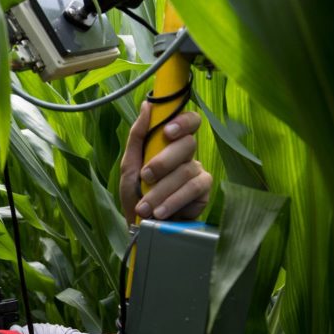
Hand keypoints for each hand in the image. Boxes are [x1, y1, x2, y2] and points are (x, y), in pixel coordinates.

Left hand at [120, 102, 210, 224]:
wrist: (141, 228)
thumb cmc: (136, 195)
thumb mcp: (129, 166)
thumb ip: (137, 136)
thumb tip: (147, 105)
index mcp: (171, 144)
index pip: (188, 121)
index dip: (183, 121)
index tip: (168, 131)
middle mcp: (187, 155)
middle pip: (187, 144)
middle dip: (164, 162)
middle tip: (146, 177)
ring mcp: (197, 173)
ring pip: (186, 170)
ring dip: (162, 190)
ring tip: (145, 207)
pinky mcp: (204, 192)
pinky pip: (193, 190)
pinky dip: (174, 200)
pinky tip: (161, 212)